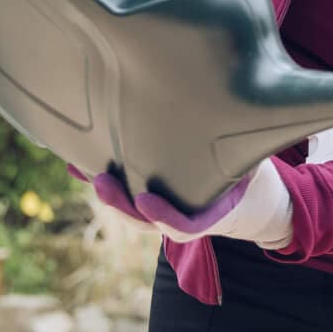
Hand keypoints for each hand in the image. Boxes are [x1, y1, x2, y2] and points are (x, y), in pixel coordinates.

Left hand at [72, 159, 293, 252]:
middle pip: (145, 220)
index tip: (145, 200)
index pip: (186, 225)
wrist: (251, 200)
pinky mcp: (150, 196)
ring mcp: (165, 209)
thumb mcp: (256, 162)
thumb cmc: (253, 174)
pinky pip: (124, 194)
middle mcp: (184, 215)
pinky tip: (76, 165)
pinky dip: (100, 180)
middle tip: (102, 182)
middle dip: (121, 204)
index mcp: (214, 213)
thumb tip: (242, 106)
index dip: (164, 217)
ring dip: (105, 192)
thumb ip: (246, 148)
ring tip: (81, 169)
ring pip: (129, 210)